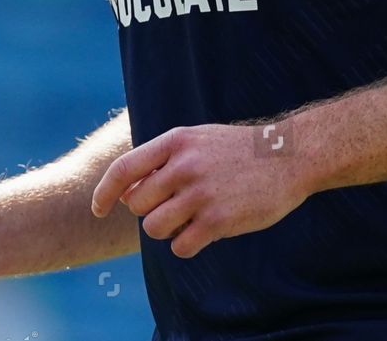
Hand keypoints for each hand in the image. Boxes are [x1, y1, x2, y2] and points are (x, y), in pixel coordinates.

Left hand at [91, 123, 310, 257]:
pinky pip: (180, 247)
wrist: (288, 156)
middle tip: (175, 207)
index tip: (98, 210)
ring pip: (154, 228)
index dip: (104, 193)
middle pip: (138, 205)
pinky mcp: (218, 220)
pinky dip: (187, 245)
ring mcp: (200, 193)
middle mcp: (184, 165)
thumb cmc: (238, 151)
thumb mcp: (198, 140)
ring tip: (190, 219)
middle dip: (150, 211)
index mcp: (175, 141)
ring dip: (167, 230)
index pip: (123, 170)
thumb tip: (125, 193)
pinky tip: (204, 232)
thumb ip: (163, 160)